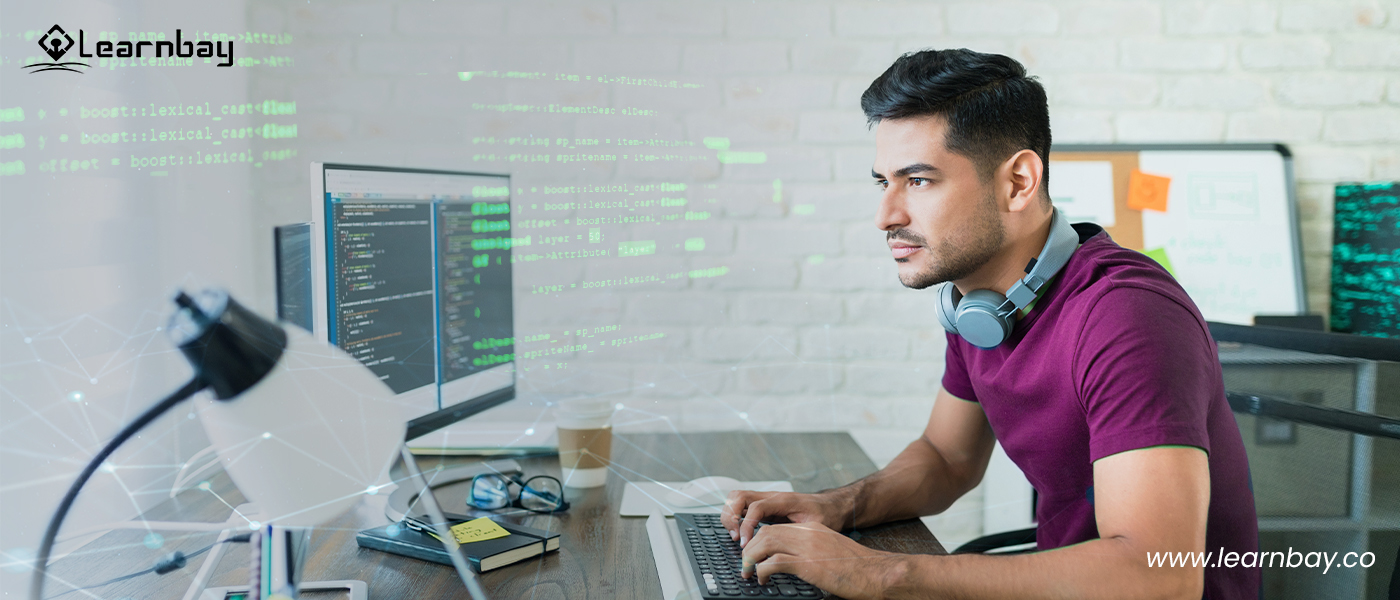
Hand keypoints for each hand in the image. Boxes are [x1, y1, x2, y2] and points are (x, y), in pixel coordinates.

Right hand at [720, 490, 849, 547]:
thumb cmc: (825, 516)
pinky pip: (742, 506)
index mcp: (783, 500)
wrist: (831, 506)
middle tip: (736, 538)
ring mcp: (766, 500)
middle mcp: (771, 497)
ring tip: (735, 536)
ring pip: (737, 498)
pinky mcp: (765, 507)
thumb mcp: (815, 525)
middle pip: (739, 496)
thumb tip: (781, 546)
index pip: (756, 507)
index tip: (745, 543)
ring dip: (730, 516)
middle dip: (731, 517)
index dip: (746, 525)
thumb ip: (797, 532)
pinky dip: (735, 517)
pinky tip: (740, 533)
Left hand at [740, 521, 901, 597]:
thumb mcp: (831, 552)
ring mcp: (808, 547)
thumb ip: (811, 552)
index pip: (777, 527)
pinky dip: (763, 570)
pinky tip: (763, 578)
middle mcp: (808, 534)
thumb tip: (792, 564)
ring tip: (749, 572)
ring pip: (766, 543)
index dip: (759, 540)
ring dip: (751, 558)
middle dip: (750, 548)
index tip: (753, 553)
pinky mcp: (809, 564)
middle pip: (767, 532)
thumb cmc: (858, 569)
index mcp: (813, 530)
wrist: (877, 572)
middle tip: (745, 564)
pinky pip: (775, 562)